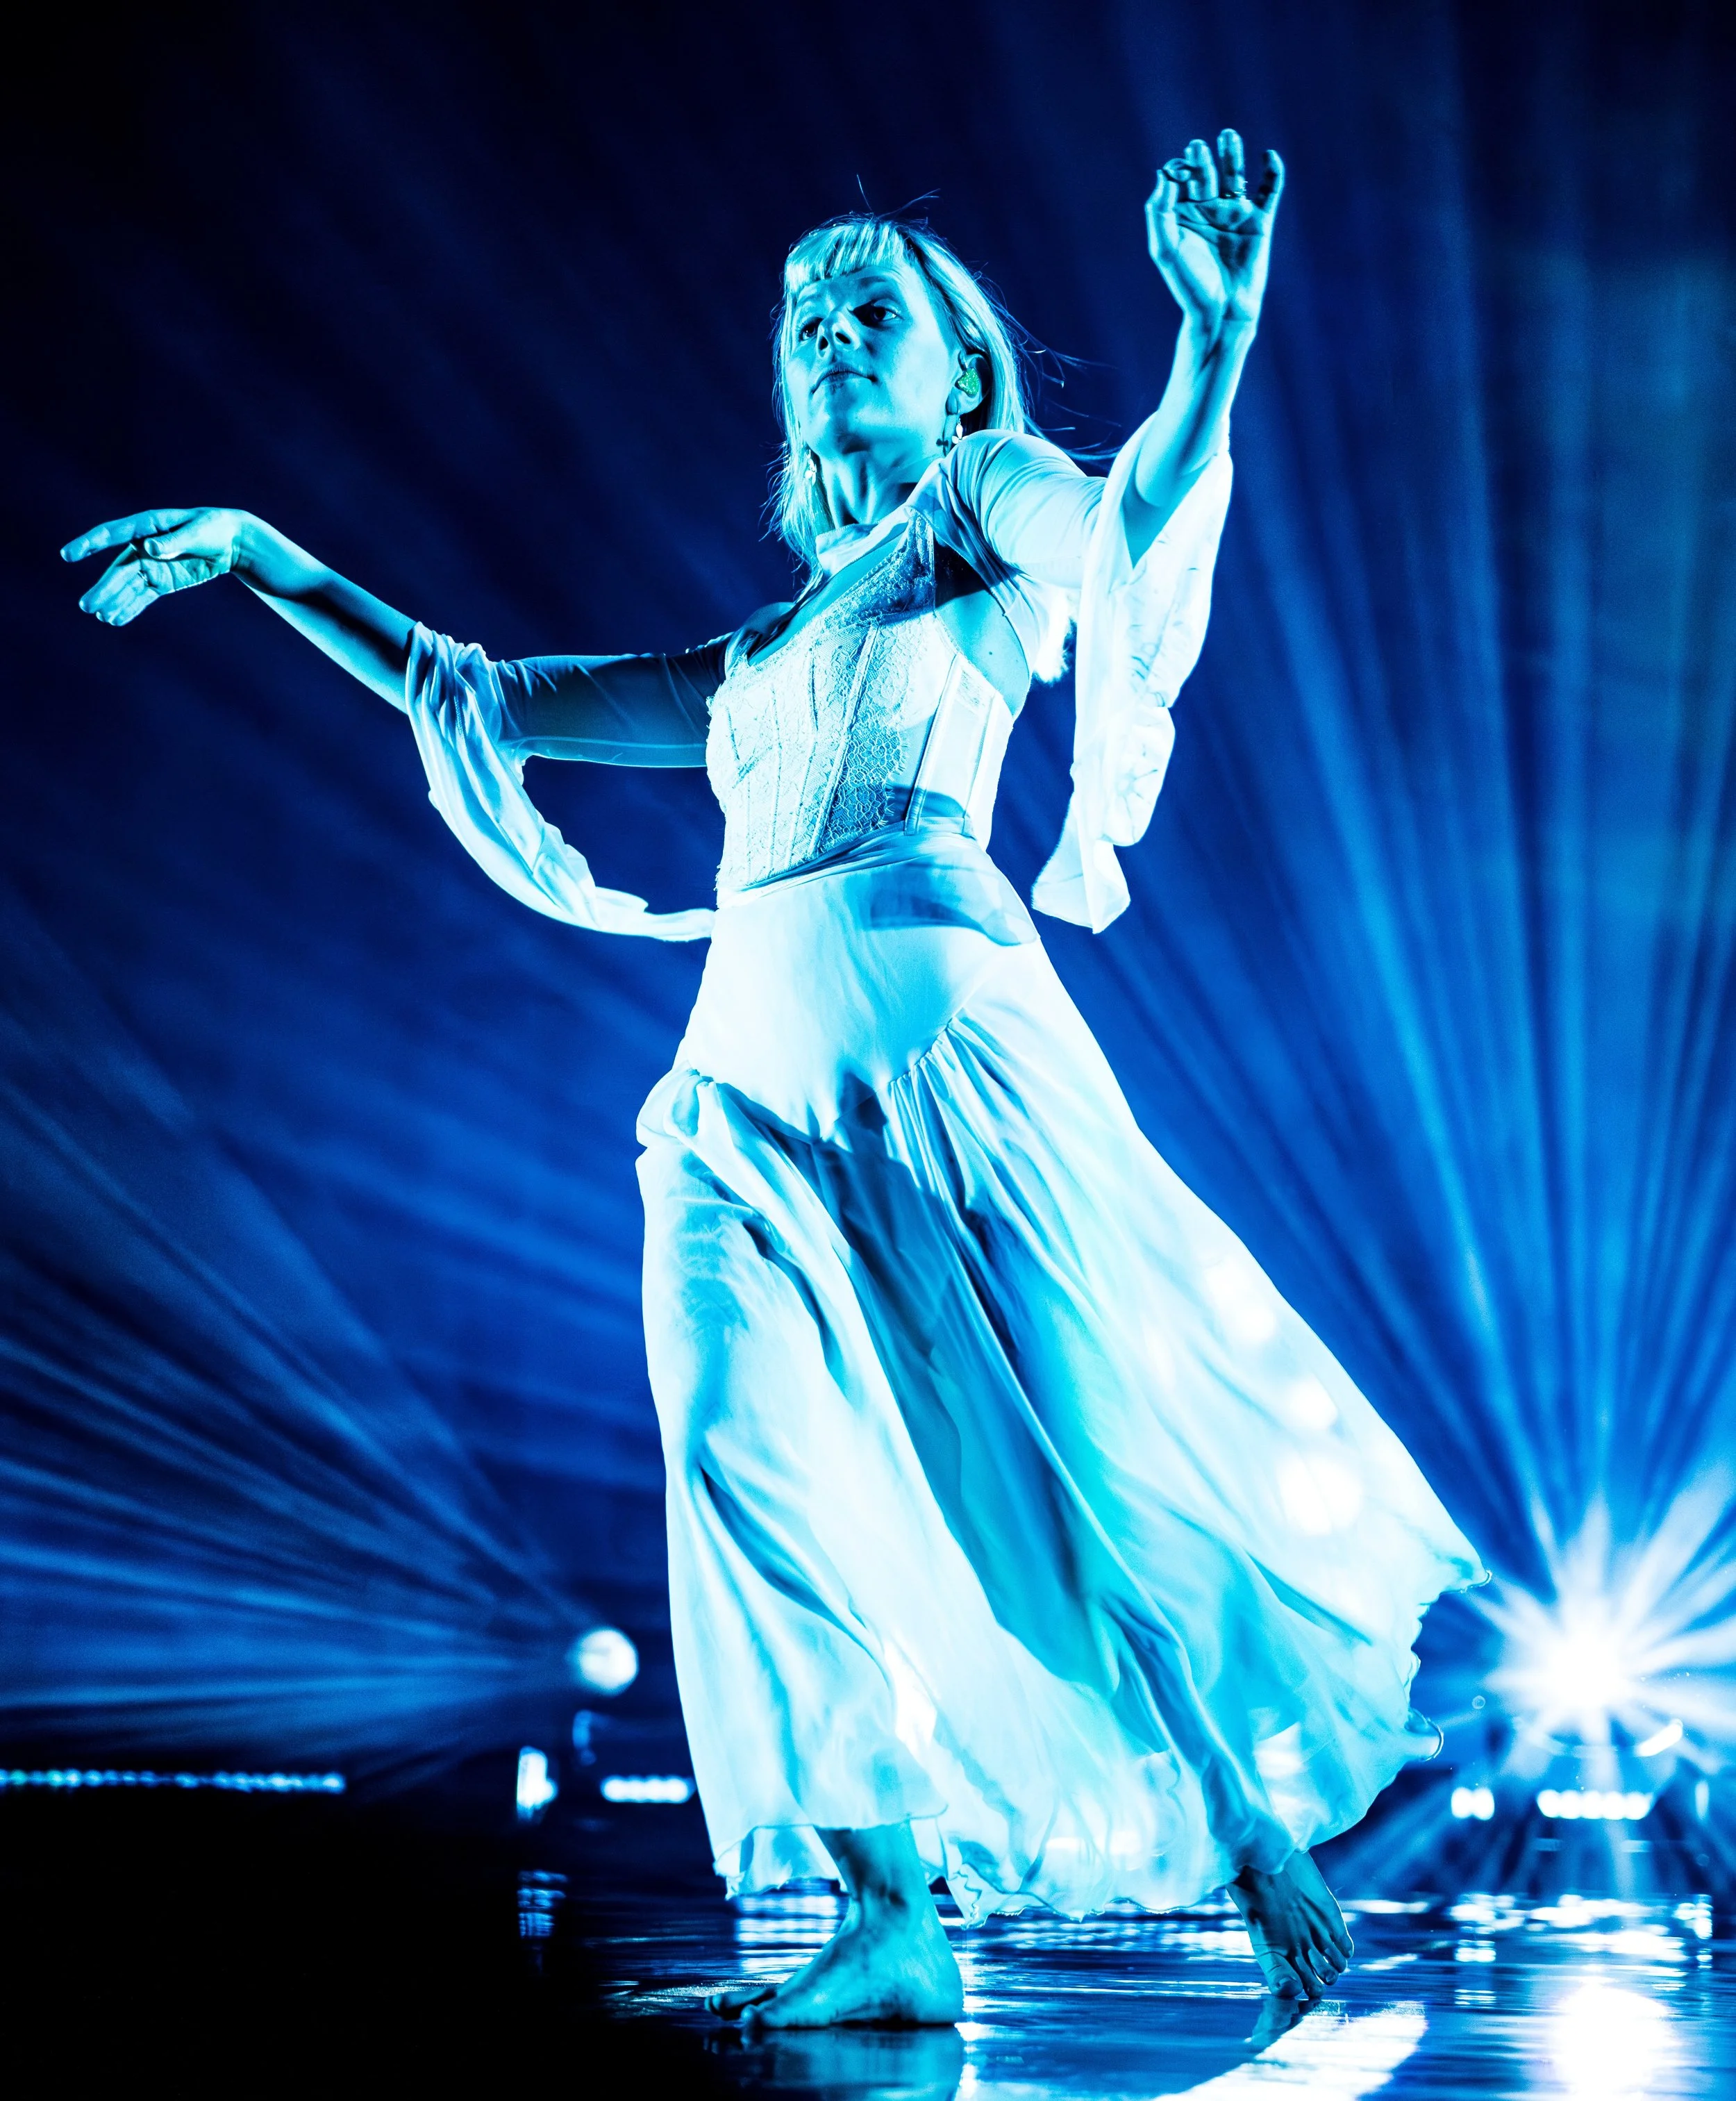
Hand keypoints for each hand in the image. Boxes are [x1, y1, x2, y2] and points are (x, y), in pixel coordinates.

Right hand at [61, 507, 247, 625]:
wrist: (230, 541)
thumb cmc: (212, 528)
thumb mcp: (197, 532)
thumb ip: (174, 541)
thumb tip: (151, 548)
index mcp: (146, 527)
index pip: (111, 534)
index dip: (88, 544)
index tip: (68, 555)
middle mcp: (142, 547)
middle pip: (118, 571)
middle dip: (103, 589)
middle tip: (87, 606)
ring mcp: (151, 566)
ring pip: (127, 587)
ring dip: (114, 602)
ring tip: (101, 618)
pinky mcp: (162, 581)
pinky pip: (142, 596)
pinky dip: (130, 608)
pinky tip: (116, 620)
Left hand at [1146, 130, 1283, 338]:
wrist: (1221, 311)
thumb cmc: (1190, 285)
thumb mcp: (1165, 249)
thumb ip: (1159, 211)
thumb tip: (1163, 173)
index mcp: (1184, 216)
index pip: (1182, 182)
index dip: (1180, 169)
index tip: (1180, 169)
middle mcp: (1210, 212)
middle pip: (1207, 175)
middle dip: (1202, 159)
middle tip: (1197, 147)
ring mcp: (1235, 215)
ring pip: (1235, 176)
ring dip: (1232, 155)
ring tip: (1227, 136)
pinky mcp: (1259, 223)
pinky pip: (1268, 192)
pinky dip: (1272, 173)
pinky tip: (1268, 156)